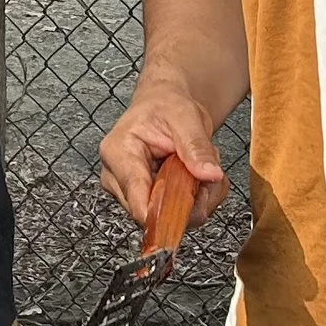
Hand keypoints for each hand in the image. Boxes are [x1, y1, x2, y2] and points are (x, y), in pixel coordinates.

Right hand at [98, 84, 229, 232]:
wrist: (164, 107)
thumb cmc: (166, 106)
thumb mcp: (185, 117)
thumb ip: (196, 146)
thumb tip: (210, 174)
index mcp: (117, 152)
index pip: (135, 195)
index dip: (163, 211)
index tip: (192, 209)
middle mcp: (116, 178)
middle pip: (154, 212)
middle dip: (189, 197)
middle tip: (207, 170)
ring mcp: (129, 194)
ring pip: (169, 218)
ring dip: (196, 198)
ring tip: (200, 166)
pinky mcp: (145, 203)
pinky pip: (178, 217)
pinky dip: (197, 200)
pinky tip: (197, 177)